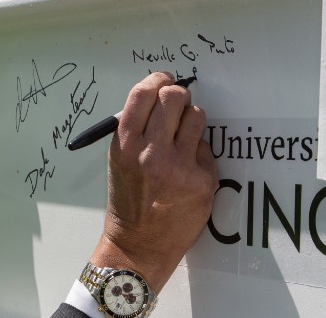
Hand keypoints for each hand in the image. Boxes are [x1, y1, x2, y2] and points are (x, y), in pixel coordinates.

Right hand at [90, 72, 217, 292]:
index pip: (143, 93)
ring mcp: (179, 166)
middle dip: (178, 96)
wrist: (139, 244)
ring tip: (183, 139)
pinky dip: (199, 155)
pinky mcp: (202, 180)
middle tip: (177, 106)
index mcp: (125, 144)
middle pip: (174, 96)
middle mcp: (150, 152)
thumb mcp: (119, 160)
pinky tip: (187, 172)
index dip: (157, 79)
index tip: (164, 80)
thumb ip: (136, 129)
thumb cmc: (129, 200)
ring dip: (191, 121)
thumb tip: (159, 97)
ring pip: (196, 116)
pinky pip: (207, 149)